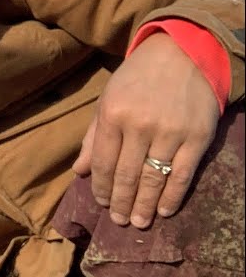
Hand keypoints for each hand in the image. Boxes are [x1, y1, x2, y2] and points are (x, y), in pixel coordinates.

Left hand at [71, 33, 218, 228]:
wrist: (182, 54)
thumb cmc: (137, 79)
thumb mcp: (108, 100)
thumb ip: (94, 138)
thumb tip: (79, 172)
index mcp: (113, 115)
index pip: (104, 162)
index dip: (102, 187)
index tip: (102, 204)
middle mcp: (140, 125)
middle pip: (128, 175)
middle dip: (122, 202)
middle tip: (120, 221)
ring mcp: (170, 132)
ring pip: (154, 178)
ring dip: (145, 205)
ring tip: (139, 222)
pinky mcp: (197, 137)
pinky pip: (183, 174)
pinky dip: (173, 196)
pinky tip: (164, 210)